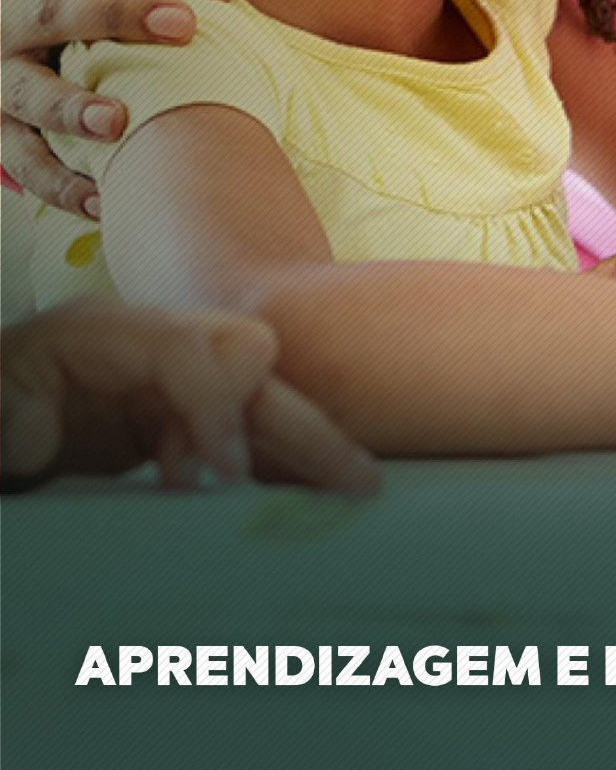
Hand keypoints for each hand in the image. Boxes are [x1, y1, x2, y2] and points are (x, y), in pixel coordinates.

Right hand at [0, 0, 239, 216]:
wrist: (17, 57)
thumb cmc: (81, 12)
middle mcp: (5, 22)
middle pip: (54, 10)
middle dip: (118, 14)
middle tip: (185, 26)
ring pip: (25, 92)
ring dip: (71, 108)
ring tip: (118, 124)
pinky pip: (24, 163)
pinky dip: (62, 184)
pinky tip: (104, 199)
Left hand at [1, 298, 378, 491]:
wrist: (4, 399)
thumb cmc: (0, 392)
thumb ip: (11, 409)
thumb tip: (34, 441)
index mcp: (109, 332)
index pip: (192, 347)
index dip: (219, 405)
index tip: (228, 474)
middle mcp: (157, 347)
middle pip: (251, 364)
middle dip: (301, 420)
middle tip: (352, 480)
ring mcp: (175, 380)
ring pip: (262, 399)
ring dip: (308, 443)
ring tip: (359, 489)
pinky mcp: (179, 418)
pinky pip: (245, 432)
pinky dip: (274, 465)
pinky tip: (295, 504)